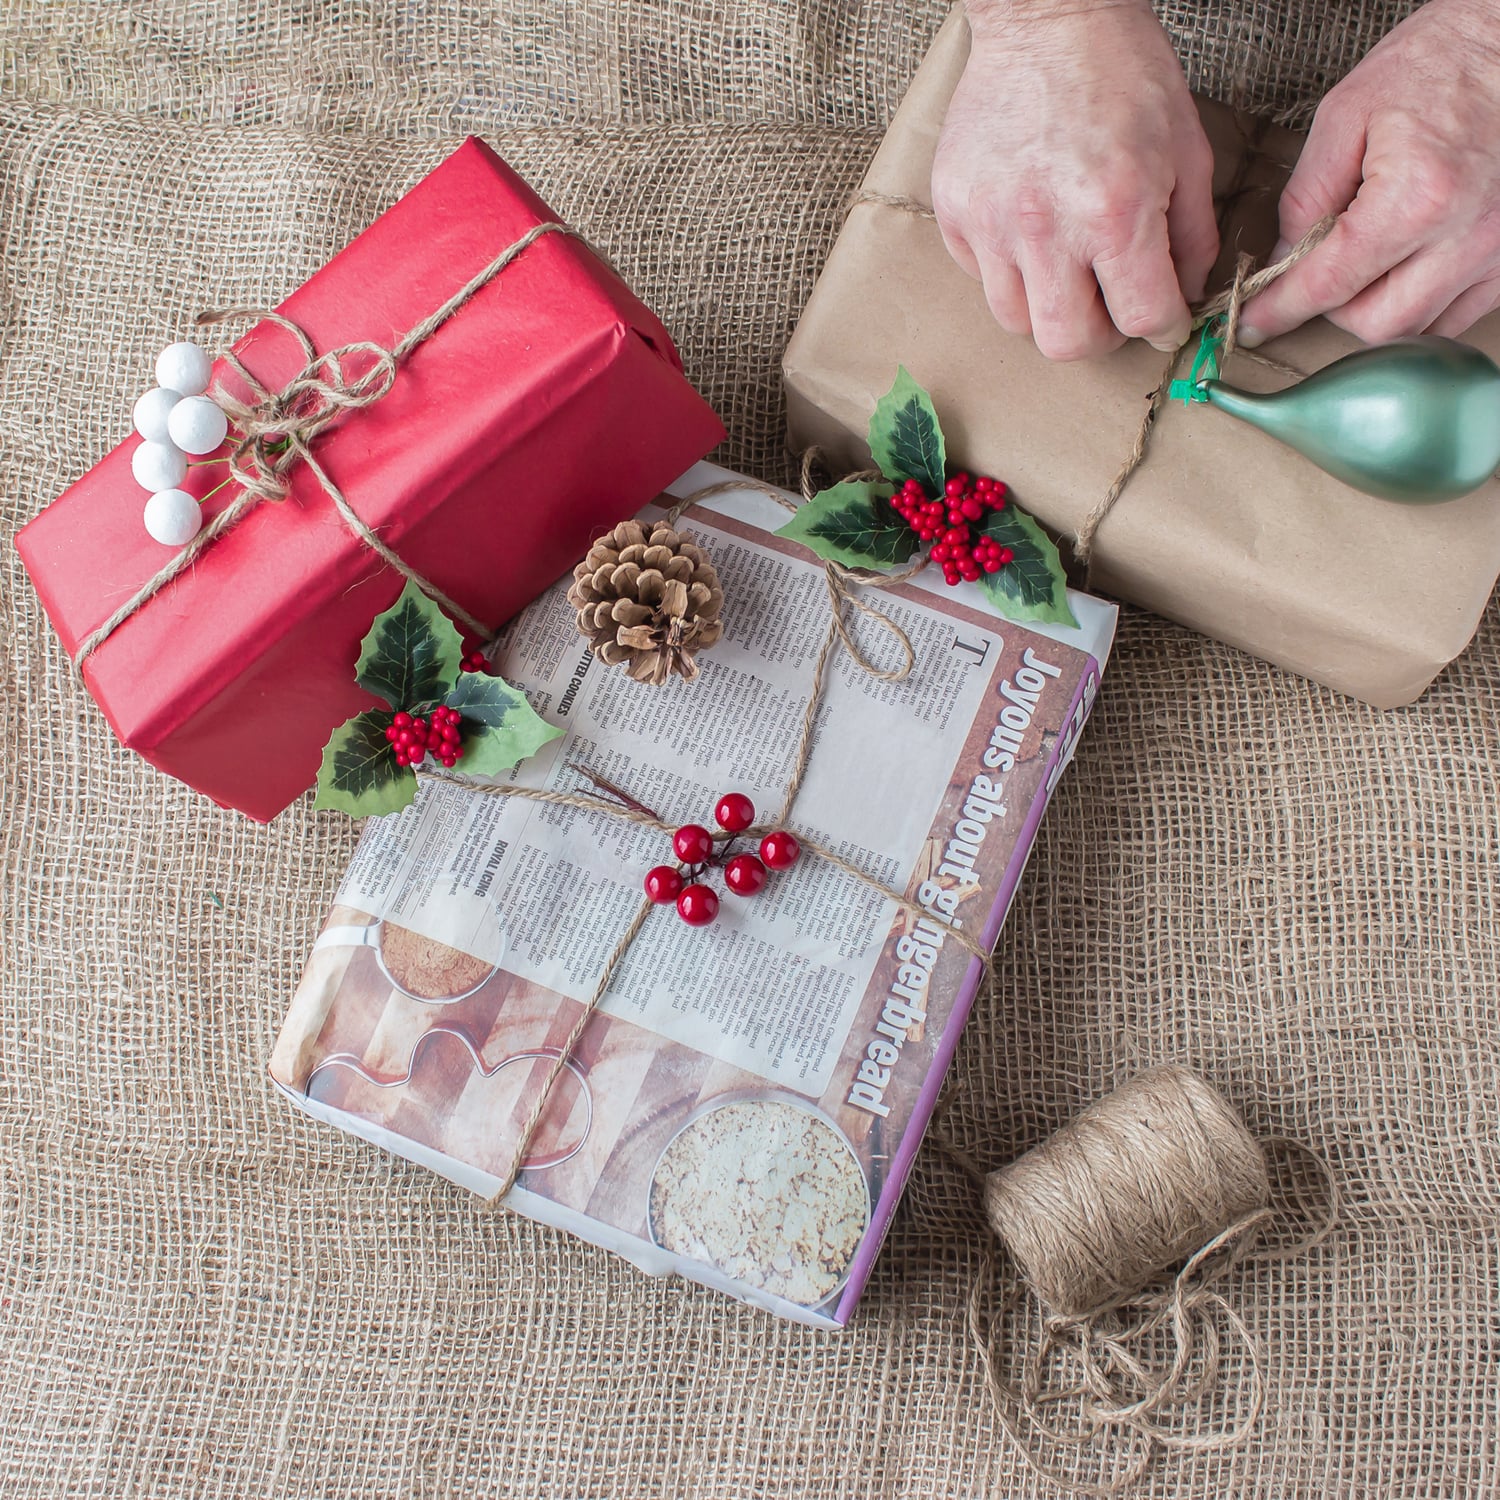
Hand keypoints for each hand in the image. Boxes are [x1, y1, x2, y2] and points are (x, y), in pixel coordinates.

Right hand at [931, 0, 1217, 359]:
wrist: (1047, 15)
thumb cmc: (1122, 72)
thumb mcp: (1187, 149)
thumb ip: (1192, 235)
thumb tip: (1185, 295)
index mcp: (1115, 211)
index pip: (1142, 318)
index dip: (1162, 326)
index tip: (1162, 319)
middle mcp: (1046, 227)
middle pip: (1066, 343)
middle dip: (1098, 335)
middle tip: (1110, 305)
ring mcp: (991, 222)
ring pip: (1016, 321)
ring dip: (1049, 307)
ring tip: (1067, 269)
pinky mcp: (955, 211)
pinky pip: (980, 278)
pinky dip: (1009, 271)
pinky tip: (1030, 232)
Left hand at [1240, 0, 1499, 346]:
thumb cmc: (1436, 63)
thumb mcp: (1347, 115)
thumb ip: (1305, 196)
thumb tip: (1282, 260)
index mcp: (1418, 197)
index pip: (1329, 284)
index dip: (1281, 310)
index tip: (1250, 324)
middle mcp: (1467, 234)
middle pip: (1375, 323)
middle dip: (1334, 309)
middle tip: (1321, 271)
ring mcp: (1499, 250)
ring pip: (1417, 328)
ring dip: (1378, 310)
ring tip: (1368, 263)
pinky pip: (1458, 314)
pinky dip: (1421, 305)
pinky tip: (1405, 269)